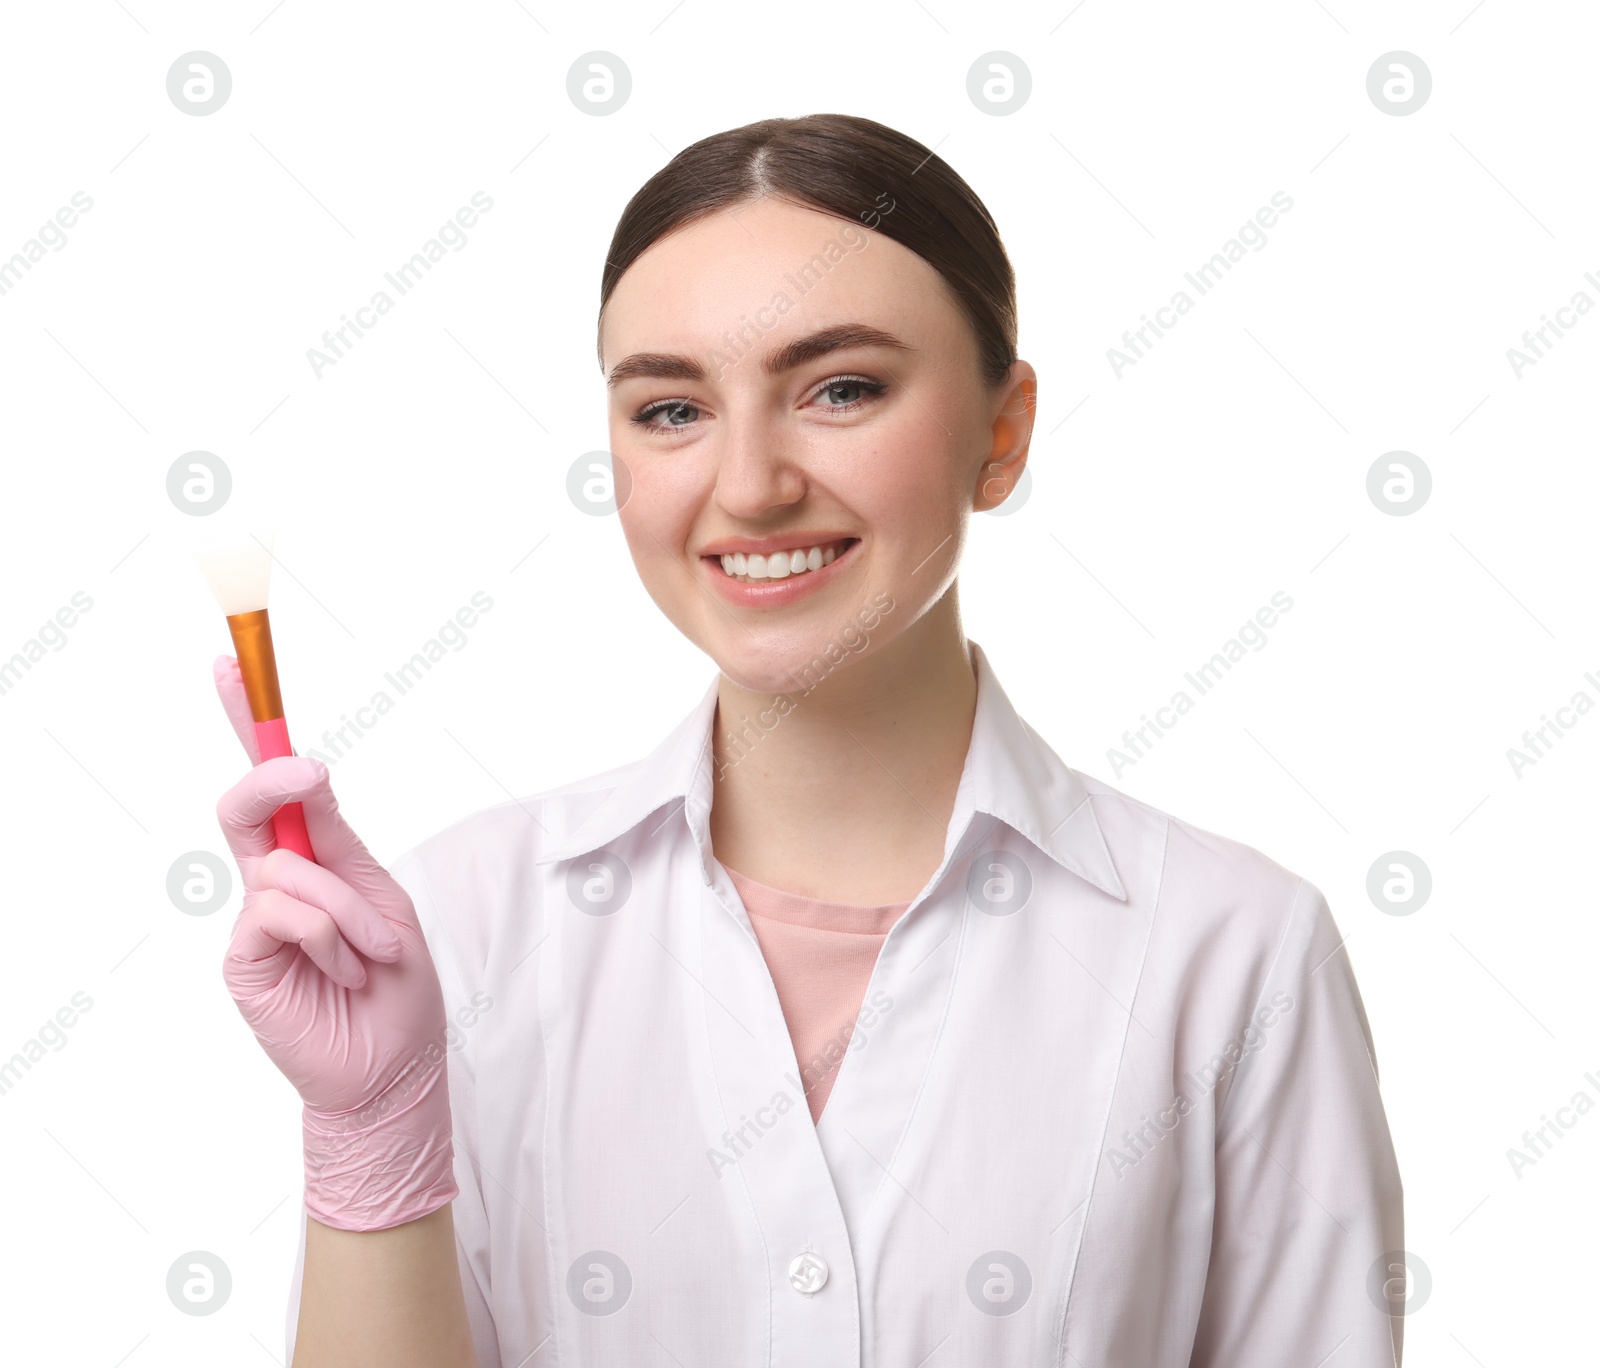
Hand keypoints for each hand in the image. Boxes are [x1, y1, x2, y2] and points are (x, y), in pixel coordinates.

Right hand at [212, 655, 457, 1229]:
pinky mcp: (244, 959)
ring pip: (285, 866)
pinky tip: (344, 972)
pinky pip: (280, 911)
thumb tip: (306, 772)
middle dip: (271, 779)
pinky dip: (331, 936)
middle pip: (246, 804)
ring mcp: (256, 919)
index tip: (229, 662)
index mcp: (312, 854)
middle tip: (309, 773)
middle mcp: (274, 879)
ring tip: (371, 953)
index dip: (247, 722)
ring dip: (348, 908)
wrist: (394, 1063)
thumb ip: (334, 836)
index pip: (271, 782)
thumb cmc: (394, 981)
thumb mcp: (381, 890)